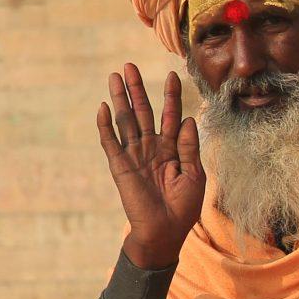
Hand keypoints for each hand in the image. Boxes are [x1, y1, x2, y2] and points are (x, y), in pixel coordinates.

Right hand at [99, 62, 203, 268]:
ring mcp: (134, 155)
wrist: (165, 232)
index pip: (171, 116)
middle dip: (137, 89)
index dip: (170, 96)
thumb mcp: (194, 175)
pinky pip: (111, 142)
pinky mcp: (120, 166)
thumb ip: (190, 147)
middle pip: (143, 112)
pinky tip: (104, 108)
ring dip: (120, 99)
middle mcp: (151, 148)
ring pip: (126, 121)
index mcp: (171, 149)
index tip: (173, 75)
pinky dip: (107, 125)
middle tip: (129, 65)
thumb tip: (189, 119)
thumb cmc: (183, 208)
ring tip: (115, 77)